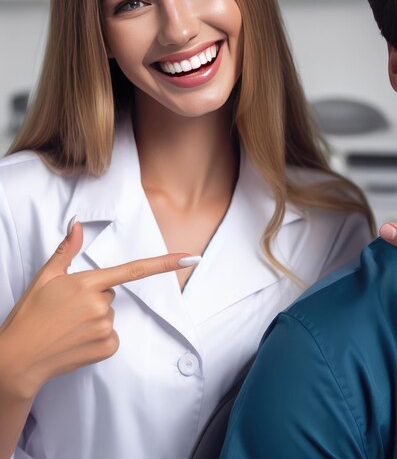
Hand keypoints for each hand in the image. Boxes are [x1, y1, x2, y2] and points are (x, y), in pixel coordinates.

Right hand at [0, 219, 197, 399]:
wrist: (17, 360)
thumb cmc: (30, 316)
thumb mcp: (45, 278)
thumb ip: (67, 250)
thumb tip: (78, 223)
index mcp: (87, 283)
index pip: (133, 270)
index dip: (165, 263)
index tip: (191, 258)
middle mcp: (100, 304)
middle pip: (111, 293)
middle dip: (94, 298)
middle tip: (68, 310)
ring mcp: (105, 327)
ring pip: (110, 314)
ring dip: (94, 318)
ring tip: (68, 327)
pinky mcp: (107, 347)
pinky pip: (112, 336)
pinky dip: (98, 338)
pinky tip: (77, 341)